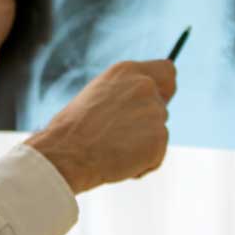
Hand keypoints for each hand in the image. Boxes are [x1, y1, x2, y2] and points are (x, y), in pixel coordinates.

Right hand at [26, 60, 177, 193]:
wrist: (67, 153)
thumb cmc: (73, 129)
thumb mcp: (98, 95)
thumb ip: (125, 93)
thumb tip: (146, 101)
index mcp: (127, 70)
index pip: (167, 71)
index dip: (164, 89)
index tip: (158, 100)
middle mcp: (145, 86)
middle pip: (163, 107)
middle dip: (147, 123)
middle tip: (117, 135)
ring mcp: (155, 112)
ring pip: (158, 132)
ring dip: (142, 144)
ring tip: (112, 149)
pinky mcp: (159, 138)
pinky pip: (157, 155)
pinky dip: (142, 163)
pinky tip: (118, 161)